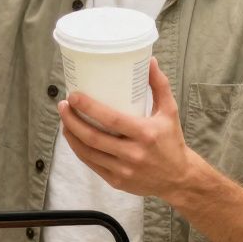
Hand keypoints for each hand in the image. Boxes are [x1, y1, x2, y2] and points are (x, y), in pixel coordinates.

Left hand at [57, 58, 195, 201]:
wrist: (179, 178)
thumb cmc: (172, 141)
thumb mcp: (169, 111)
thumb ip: (159, 85)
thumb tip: (149, 60)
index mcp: (145, 134)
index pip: (111, 120)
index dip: (88, 107)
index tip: (73, 96)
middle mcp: (133, 154)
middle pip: (93, 137)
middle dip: (72, 120)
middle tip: (63, 106)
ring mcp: (123, 170)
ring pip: (88, 152)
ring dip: (71, 135)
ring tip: (64, 119)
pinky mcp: (116, 181)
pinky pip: (91, 164)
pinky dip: (79, 150)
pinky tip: (73, 137)